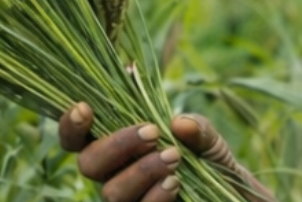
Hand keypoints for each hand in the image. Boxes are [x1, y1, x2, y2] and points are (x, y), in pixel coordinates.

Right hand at [58, 102, 275, 201]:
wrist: (230, 193)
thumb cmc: (206, 158)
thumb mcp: (207, 137)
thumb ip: (196, 126)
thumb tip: (179, 123)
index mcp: (118, 146)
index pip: (78, 139)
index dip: (71, 125)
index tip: (84, 108)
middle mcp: (114, 175)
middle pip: (88, 164)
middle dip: (117, 145)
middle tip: (153, 132)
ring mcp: (127, 201)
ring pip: (111, 192)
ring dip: (141, 170)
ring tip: (174, 157)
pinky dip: (154, 197)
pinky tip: (174, 183)